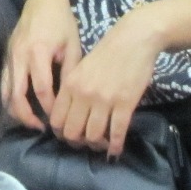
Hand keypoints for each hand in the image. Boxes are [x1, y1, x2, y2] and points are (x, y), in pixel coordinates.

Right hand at [1, 0, 81, 129]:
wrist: (41, 1)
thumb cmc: (61, 23)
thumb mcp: (73, 46)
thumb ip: (69, 72)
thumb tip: (69, 100)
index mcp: (38, 53)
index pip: (42, 89)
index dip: (50, 108)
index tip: (58, 118)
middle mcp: (19, 58)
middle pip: (16, 96)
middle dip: (27, 117)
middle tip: (41, 128)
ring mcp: (8, 58)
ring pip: (5, 93)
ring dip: (16, 111)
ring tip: (31, 122)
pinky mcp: (4, 58)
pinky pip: (3, 85)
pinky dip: (10, 100)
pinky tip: (22, 107)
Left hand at [48, 11, 161, 157]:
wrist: (134, 39)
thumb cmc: (107, 53)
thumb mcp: (81, 68)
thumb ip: (72, 90)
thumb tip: (69, 115)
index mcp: (70, 85)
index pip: (56, 120)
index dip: (61, 133)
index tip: (69, 136)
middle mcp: (83, 94)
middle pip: (72, 132)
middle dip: (78, 143)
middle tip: (86, 143)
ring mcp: (104, 100)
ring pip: (93, 136)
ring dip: (97, 145)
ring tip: (101, 145)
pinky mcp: (125, 103)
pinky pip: (116, 133)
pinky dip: (114, 146)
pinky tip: (115, 150)